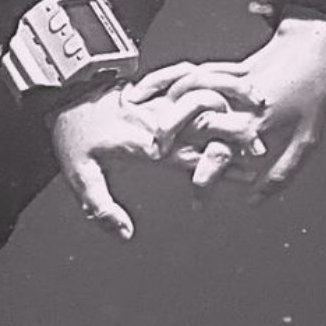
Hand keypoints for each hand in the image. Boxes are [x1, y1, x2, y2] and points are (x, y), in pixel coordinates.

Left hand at [48, 82, 262, 239]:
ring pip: (204, 101)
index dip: (219, 163)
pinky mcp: (157, 97)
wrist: (62, 93)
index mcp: (144, 143)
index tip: (246, 169)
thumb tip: (127, 235)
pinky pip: (191, 89)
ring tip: (259, 120)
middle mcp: (158, 121)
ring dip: (232, 109)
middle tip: (263, 149)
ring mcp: (159, 105)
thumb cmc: (72, 135)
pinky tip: (236, 100)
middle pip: (205, 122)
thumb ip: (101, 207)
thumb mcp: (79, 174)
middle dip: (235, 134)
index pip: (188, 154)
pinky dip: (216, 94)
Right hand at [135, 14, 325, 196]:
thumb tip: (256, 200)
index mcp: (256, 121)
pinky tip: (154, 92)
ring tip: (146, 116)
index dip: (206, 175)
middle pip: (194, 113)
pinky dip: (169, 81)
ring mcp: (229, 79)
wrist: (313, 45)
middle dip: (169, 130)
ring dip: (166, 102)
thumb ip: (282, 173)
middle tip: (154, 149)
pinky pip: (192, 73)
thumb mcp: (307, 139)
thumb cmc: (314, 92)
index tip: (195, 192)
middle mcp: (237, 100)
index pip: (223, 150)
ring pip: (187, 88)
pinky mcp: (225, 67)